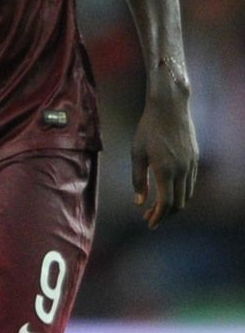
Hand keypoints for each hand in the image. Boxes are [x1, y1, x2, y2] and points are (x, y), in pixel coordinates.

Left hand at [132, 82, 197, 227]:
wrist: (170, 109)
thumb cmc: (148, 129)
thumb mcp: (136, 154)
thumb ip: (138, 180)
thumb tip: (140, 202)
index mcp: (165, 171)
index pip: (165, 204)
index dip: (158, 217)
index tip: (149, 223)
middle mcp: (182, 170)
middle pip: (178, 204)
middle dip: (164, 215)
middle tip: (149, 218)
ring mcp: (191, 165)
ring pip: (187, 195)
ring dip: (174, 205)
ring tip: (158, 208)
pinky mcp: (195, 159)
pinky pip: (191, 183)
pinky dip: (181, 193)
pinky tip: (169, 192)